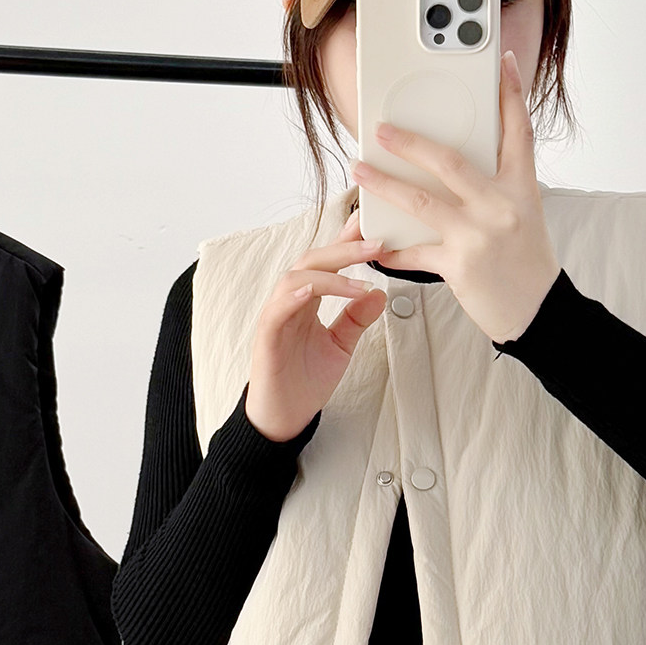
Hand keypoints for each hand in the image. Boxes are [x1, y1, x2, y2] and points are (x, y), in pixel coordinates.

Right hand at [242, 214, 387, 441]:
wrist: (283, 419)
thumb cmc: (304, 383)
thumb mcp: (340, 346)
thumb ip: (356, 319)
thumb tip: (379, 293)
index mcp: (307, 301)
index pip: (327, 262)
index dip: (348, 241)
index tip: (375, 226)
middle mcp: (290, 303)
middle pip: (313, 260)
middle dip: (345, 248)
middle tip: (378, 242)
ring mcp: (276, 318)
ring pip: (297, 278)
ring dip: (330, 273)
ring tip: (361, 277)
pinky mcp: (266, 337)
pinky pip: (277, 308)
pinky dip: (295, 296)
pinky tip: (314, 291)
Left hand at [347, 49, 560, 343]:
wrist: (537, 312)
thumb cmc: (526, 263)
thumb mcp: (522, 216)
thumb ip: (495, 190)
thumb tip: (459, 169)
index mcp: (521, 188)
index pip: (517, 131)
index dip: (510, 94)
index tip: (501, 62)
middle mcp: (501, 206)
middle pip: (451, 161)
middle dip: (411, 142)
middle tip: (382, 128)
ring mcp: (479, 235)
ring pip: (422, 201)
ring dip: (385, 184)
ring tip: (360, 171)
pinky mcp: (459, 265)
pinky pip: (414, 252)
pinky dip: (390, 247)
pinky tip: (371, 240)